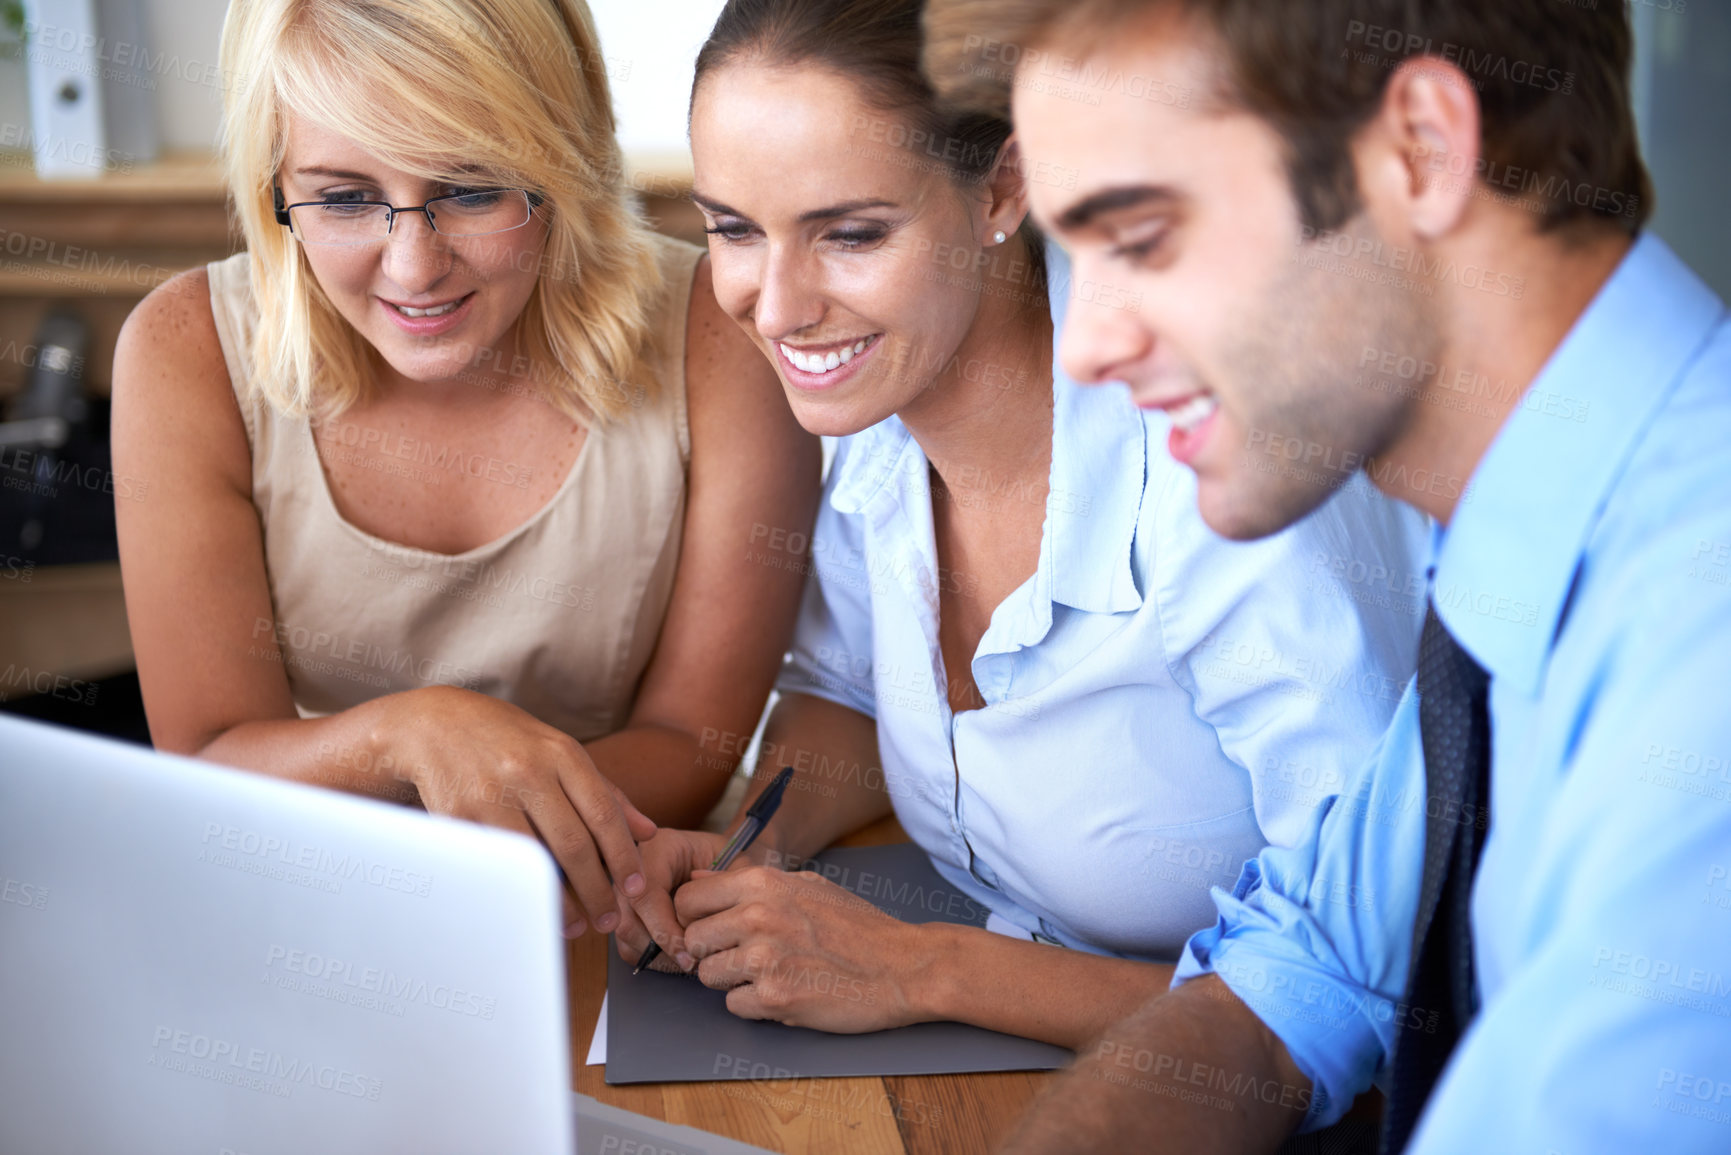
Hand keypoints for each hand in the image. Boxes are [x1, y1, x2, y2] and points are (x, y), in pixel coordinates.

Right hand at [372, 686, 674, 948]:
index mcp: (561, 753)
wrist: (432, 724)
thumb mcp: (559, 751)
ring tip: (576, 926)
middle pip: (573, 843)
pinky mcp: (457, 816)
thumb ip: (605, 790)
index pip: (603, 813)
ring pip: (534, 860)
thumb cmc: (506, 741)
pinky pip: (495, 863)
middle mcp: (528, 771)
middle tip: (609, 920)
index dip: (623, 856)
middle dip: (596, 890)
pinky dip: (516, 891)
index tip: (635, 889)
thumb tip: (647, 831)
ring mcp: (490, 794)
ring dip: (559, 901)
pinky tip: (530, 907)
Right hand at [611, 827, 728, 972]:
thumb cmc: (729, 862)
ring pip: (624, 934)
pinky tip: (678, 957)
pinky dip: (651, 958)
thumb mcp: (736, 865)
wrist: (721, 861)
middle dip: (659, 946)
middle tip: (690, 961)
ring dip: (655, 955)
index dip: (664, 929)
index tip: (689, 952)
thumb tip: (699, 921)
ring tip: (687, 960)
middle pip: (626, 917)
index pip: (645, 892)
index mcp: (659, 847)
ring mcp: (625, 890)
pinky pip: (627, 944)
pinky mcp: (626, 912)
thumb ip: (724, 886)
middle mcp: (634, 868)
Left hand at [675, 866, 929, 1032]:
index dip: (694, 916)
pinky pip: (734, 1005)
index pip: (688, 897)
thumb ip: (750, 881)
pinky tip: (782, 992)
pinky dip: (753, 1005)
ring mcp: (764, 959)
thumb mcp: (807, 885)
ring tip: (766, 974)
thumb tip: (699, 876)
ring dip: (731, 980)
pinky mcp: (774, 998)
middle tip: (742, 956)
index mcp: (762, 884)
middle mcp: (757, 917)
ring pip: (707, 975)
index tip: (712, 928)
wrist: (902, 966)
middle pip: (694, 939)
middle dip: (713, 951)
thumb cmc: (858, 926)